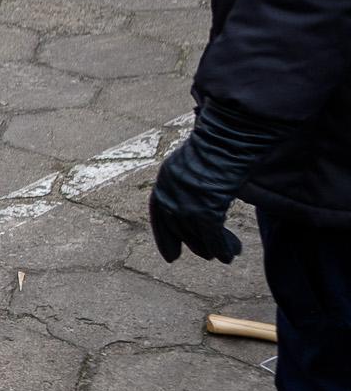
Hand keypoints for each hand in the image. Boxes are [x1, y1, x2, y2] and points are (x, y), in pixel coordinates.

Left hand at [147, 100, 283, 263]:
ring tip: (228, 255)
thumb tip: (204, 198)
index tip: (171, 256)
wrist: (231, 134)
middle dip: (195, 244)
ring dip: (213, 248)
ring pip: (196, 234)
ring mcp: (186, 201)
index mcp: (165, 178)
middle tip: (210, 255)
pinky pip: (212, 235)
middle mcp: (170, 192)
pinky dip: (222, 246)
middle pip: (179, 227)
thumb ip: (194, 181)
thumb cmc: (222, 142)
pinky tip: (231, 254)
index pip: (159, 214)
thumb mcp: (198, 162)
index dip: (166, 237)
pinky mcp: (205, 208)